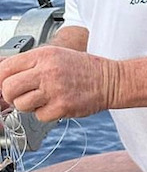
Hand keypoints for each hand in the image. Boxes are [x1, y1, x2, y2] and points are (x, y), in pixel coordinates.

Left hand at [0, 46, 114, 121]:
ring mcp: (54, 90)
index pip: (6, 68)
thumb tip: (3, 78)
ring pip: (21, 105)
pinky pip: (38, 116)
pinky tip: (56, 104)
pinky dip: (45, 113)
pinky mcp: (62, 107)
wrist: (110, 80)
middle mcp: (47, 71)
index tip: (4, 85)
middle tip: (21, 95)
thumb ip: (30, 64)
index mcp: (44, 55)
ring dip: (28, 105)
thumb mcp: (56, 56)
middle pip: (9, 88)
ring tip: (43, 98)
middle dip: (11, 95)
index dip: (2, 79)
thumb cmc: (83, 68)